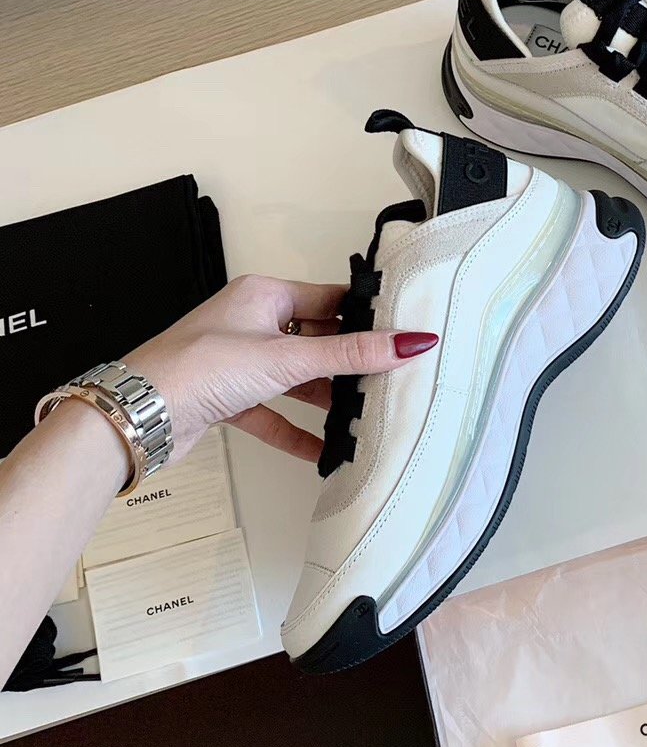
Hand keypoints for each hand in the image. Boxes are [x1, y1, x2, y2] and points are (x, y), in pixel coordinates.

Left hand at [125, 274, 437, 463]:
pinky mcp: (226, 398)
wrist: (139, 414)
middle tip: (388, 379)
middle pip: (315, 341)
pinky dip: (295, 430)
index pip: (329, 300)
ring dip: (324, 399)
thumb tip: (407, 342)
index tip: (399, 333)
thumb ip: (350, 354)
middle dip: (348, 363)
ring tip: (362, 417)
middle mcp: (251, 324)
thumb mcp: (287, 357)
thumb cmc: (199, 366)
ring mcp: (237, 363)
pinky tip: (322, 451)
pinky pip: (271, 412)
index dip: (364, 317)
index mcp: (264, 295)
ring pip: (295, 378)